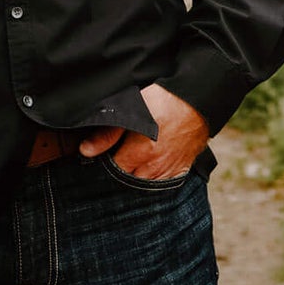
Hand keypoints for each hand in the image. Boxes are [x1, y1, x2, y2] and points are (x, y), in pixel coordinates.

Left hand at [77, 83, 209, 180]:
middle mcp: (154, 169)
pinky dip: (153, 177)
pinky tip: (149, 165)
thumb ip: (109, 133)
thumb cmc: (164, 100)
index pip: (112, 171)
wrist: (197, 101)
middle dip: (120, 170)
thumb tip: (86, 151)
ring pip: (144, 184)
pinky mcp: (180, 170)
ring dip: (136, 175)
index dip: (105, 161)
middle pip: (128, 180)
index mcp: (139, 154)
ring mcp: (169, 172)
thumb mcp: (131, 109)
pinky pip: (162, 183)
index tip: (104, 152)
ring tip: (133, 158)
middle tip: (119, 153)